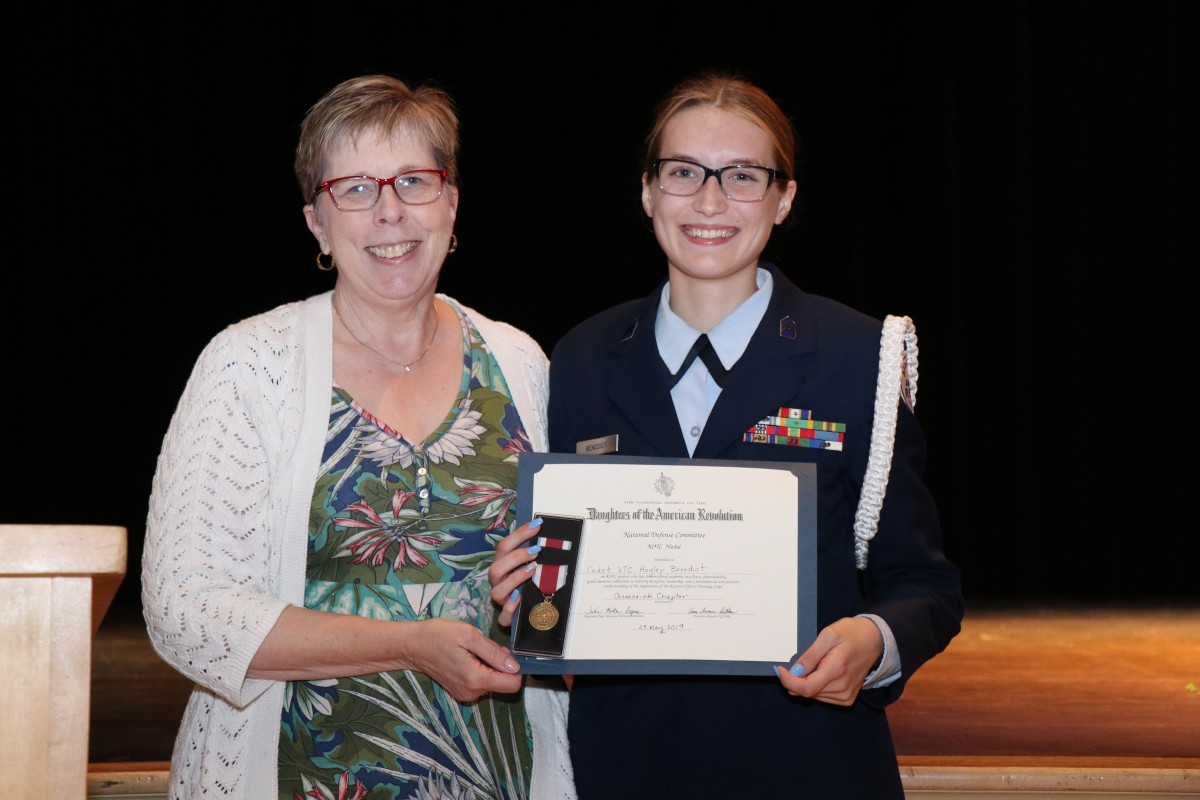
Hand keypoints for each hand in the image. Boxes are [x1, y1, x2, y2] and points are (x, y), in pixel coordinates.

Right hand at [403, 618, 522, 701]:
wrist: (412, 646)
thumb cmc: (439, 636)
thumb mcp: (469, 636)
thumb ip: (494, 653)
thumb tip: (515, 666)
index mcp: (476, 679)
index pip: (512, 685)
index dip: (516, 668)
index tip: (506, 653)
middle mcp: (472, 692)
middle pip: (503, 683)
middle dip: (501, 664)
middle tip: (485, 646)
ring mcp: (465, 694)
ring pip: (493, 682)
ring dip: (490, 666)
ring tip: (473, 650)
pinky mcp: (461, 692)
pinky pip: (481, 683)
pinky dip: (481, 670)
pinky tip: (468, 658)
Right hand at [488, 518, 543, 626]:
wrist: (525, 611)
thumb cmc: (527, 584)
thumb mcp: (528, 566)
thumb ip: (532, 553)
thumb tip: (546, 532)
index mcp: (501, 566)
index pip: (504, 547)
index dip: (519, 534)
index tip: (537, 525)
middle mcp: (498, 582)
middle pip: (495, 568)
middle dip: (516, 557)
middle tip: (536, 550)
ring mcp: (500, 600)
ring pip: (497, 591)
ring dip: (515, 579)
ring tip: (532, 570)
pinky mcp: (506, 617)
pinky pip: (504, 615)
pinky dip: (512, 607)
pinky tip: (521, 599)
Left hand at [774, 616, 882, 705]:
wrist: (874, 641)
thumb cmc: (851, 634)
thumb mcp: (828, 635)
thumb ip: (810, 655)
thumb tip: (794, 671)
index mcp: (836, 670)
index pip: (805, 688)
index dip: (788, 682)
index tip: (780, 670)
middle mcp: (842, 687)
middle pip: (807, 692)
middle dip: (797, 679)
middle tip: (802, 662)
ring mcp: (846, 695)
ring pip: (813, 695)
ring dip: (807, 682)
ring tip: (820, 663)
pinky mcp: (847, 699)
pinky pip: (822, 696)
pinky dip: (816, 686)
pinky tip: (824, 672)